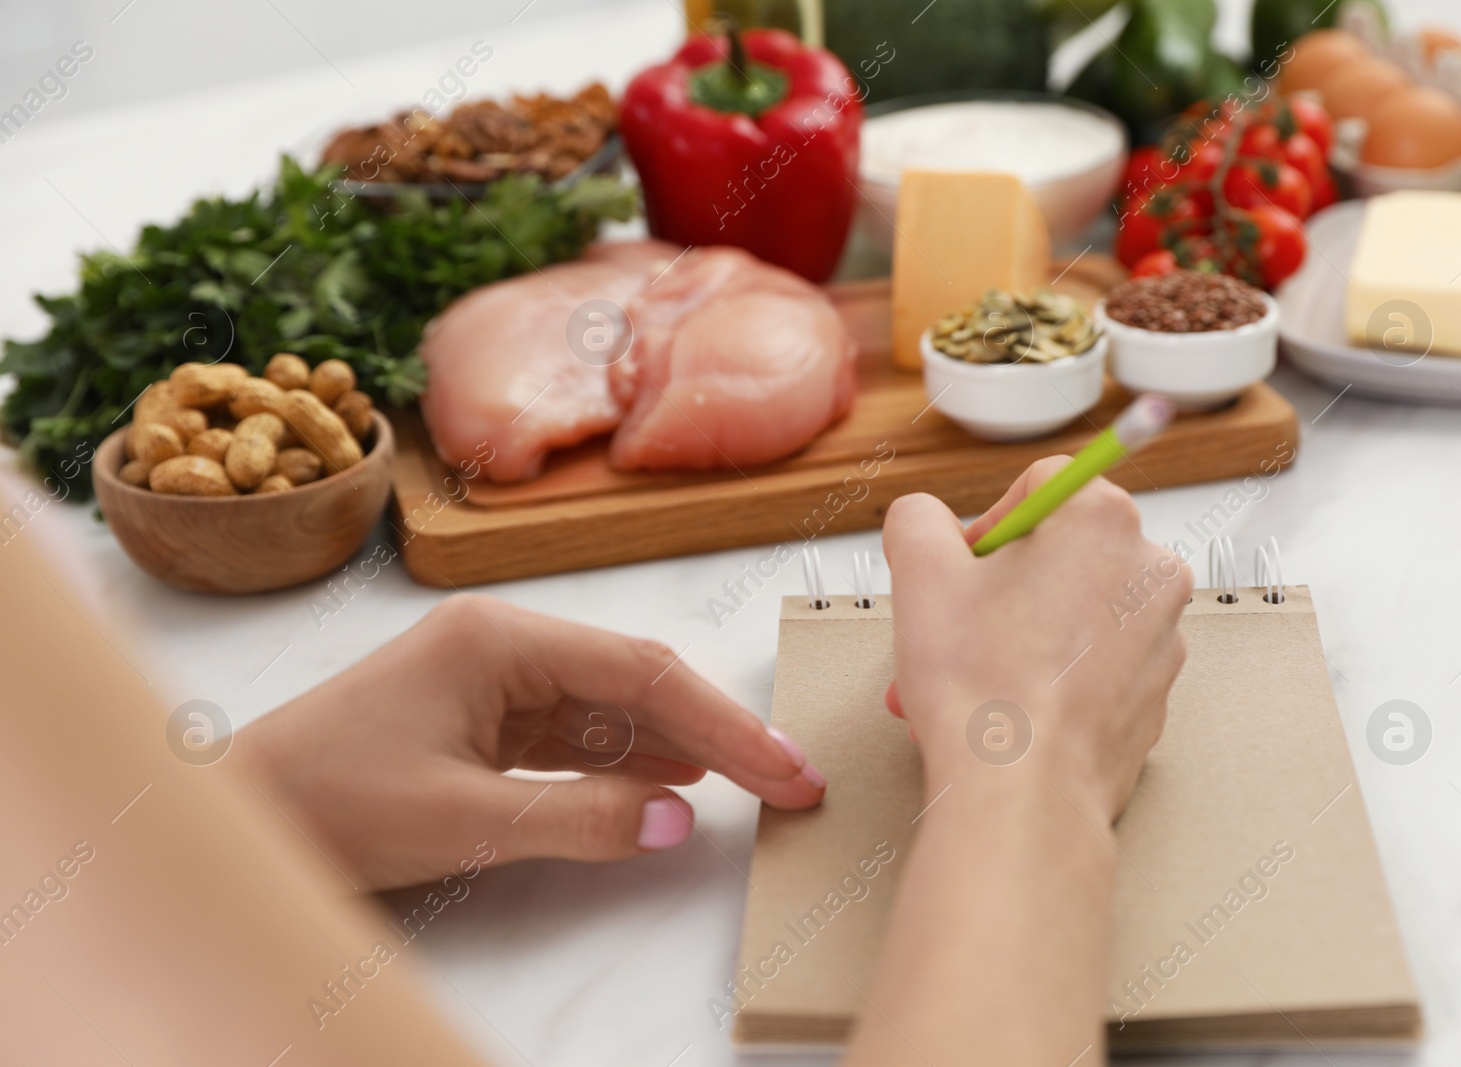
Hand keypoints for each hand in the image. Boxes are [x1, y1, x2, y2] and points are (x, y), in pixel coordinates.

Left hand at [235, 595, 825, 890]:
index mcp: (500, 639)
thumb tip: (681, 821)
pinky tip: (672, 780)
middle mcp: (503, 643)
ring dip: (676, 746)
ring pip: (610, 709)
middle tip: (789, 780)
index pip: (643, 675)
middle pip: (637, 682)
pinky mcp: (479, 718)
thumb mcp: (461, 820)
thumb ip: (579, 818)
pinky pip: (572, 735)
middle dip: (715, 732)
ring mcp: (491, 679)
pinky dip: (624, 761)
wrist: (235, 817)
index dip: (726, 725)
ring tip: (753, 782)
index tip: (786, 769)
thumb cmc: (327, 801)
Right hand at [881, 458, 1189, 823]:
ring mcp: (1162, 637)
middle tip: (958, 627)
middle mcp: (1149, 571)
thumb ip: (916, 518)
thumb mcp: (919, 572)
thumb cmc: (983, 688)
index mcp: (1103, 519)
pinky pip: (1094, 663)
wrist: (1022, 795)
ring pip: (1073, 612)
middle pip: (1059, 551)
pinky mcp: (1155, 693)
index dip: (989, 525)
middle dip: (997, 590)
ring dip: (1015, 635)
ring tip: (967, 676)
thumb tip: (924, 519)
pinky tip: (1004, 706)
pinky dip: (1050, 675)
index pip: (1041, 486)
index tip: (967, 566)